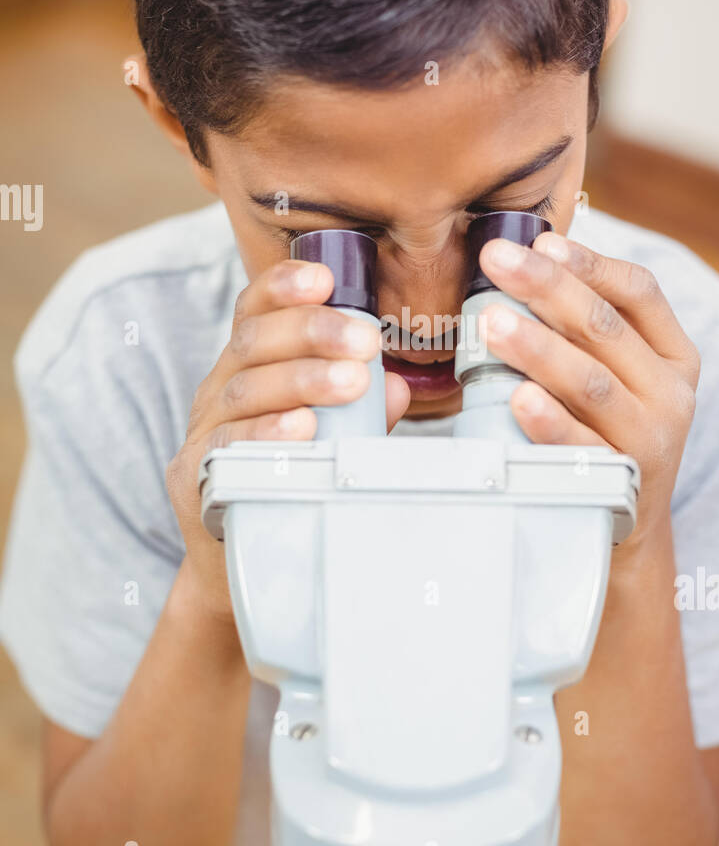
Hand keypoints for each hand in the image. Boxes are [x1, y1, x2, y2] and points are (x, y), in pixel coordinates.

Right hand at [167, 259, 409, 614]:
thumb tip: (397, 388)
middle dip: (312, 333)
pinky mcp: (194, 478)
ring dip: (301, 380)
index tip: (325, 278)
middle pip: (254, 343)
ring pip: (244, 390)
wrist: (239, 568)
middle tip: (366, 342)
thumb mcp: (331, 440)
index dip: (283, 286)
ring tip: (351, 383)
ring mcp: (201, 434)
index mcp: (247, 368)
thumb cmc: (293, 485)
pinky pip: (227, 447)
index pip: (254, 311)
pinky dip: (266, 433)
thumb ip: (362, 413)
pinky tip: (301, 426)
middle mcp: (218, 391)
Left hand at [477, 232, 700, 547]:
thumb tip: (529, 254)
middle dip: (546, 288)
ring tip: (490, 322)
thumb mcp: (619, 375)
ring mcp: (650, 440)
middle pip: (605, 328)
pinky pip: (581, 447)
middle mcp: (671, 394)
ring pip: (591, 382)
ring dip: (538, 348)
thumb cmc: (607, 430)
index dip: (590, 264)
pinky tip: (517, 398)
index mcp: (675, 355)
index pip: (640, 292)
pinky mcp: (620, 483)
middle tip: (495, 261)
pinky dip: (549, 422)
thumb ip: (591, 325)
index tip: (540, 241)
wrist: (624, 525)